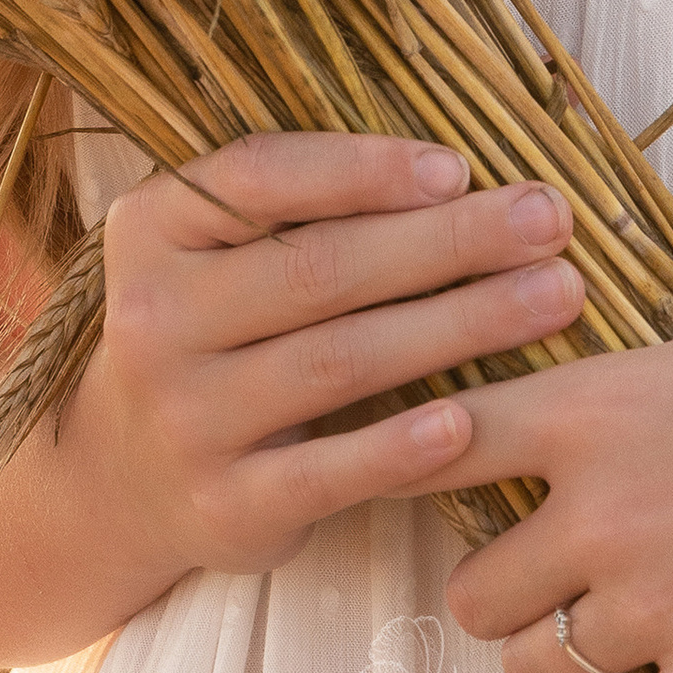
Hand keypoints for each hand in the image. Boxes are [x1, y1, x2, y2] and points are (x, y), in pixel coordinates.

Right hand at [75, 131, 585, 605]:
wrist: (121, 478)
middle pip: (320, 269)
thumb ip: (299, 208)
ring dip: (458, 326)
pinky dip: (397, 447)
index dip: (365, 168)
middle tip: (548, 221)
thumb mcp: (214, 251)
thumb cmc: (212, 330)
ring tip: (551, 298)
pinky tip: (468, 422)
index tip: (461, 167)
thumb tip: (456, 178)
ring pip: (338, 362)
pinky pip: (324, 473)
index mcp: (153, 229)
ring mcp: (186, 417)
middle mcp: (154, 318)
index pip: (260, 176)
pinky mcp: (224, 505)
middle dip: (448, 241)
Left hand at [430, 226, 672, 672]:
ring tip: (592, 648)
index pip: (436, 440)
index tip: (440, 476)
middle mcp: (603, 513)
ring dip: (551, 664)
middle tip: (545, 582)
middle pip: (467, 592)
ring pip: (527, 671)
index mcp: (598, 407)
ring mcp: (658, 609)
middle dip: (501, 591)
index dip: (419, 460)